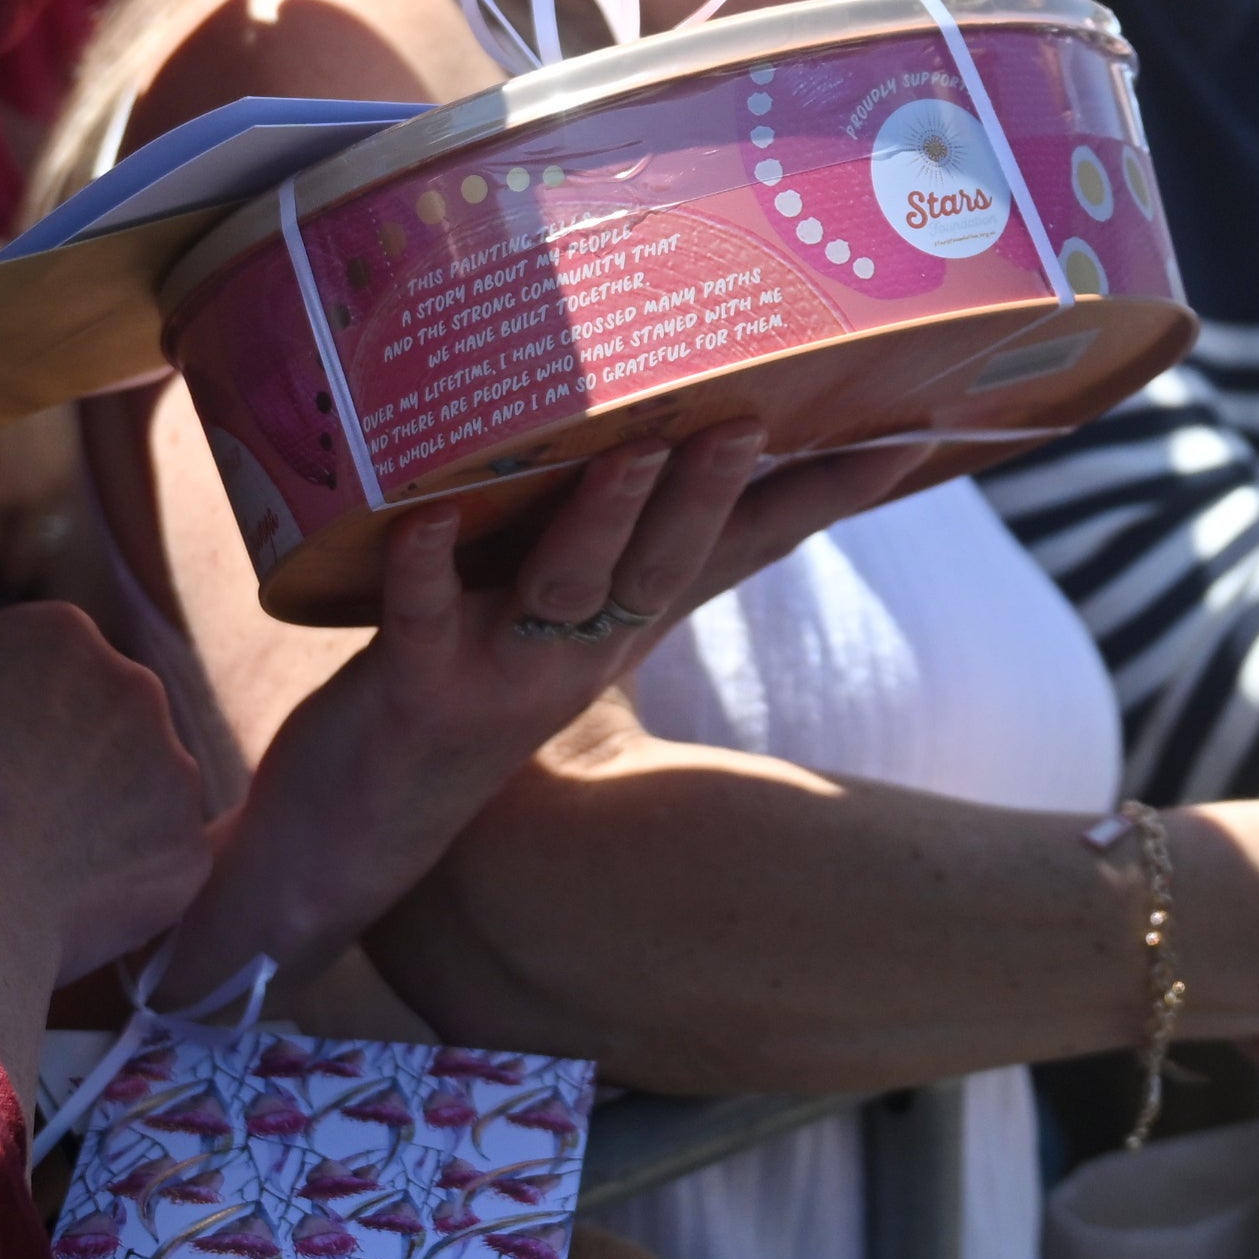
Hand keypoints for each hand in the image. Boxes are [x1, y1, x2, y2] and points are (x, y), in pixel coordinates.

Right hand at [0, 602, 214, 1077]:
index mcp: (59, 632)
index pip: (45, 658)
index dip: (9, 704)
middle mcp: (135, 685)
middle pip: (106, 715)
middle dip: (69, 752)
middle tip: (11, 809)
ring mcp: (174, 771)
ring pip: (140, 788)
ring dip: (104, 815)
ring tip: (38, 865)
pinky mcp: (190, 851)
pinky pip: (157, 862)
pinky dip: (123, 883)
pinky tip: (67, 908)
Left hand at [162, 431, 772, 998]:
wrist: (350, 841)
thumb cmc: (454, 696)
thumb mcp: (548, 622)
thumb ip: (598, 543)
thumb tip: (650, 438)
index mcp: (621, 626)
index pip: (740, 551)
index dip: (822, 498)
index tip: (908, 435)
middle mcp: (581, 654)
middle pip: (665, 565)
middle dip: (710, 492)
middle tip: (751, 418)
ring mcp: (503, 674)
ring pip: (568, 587)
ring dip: (601, 517)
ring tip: (633, 447)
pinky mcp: (417, 688)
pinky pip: (423, 615)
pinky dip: (424, 565)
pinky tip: (423, 516)